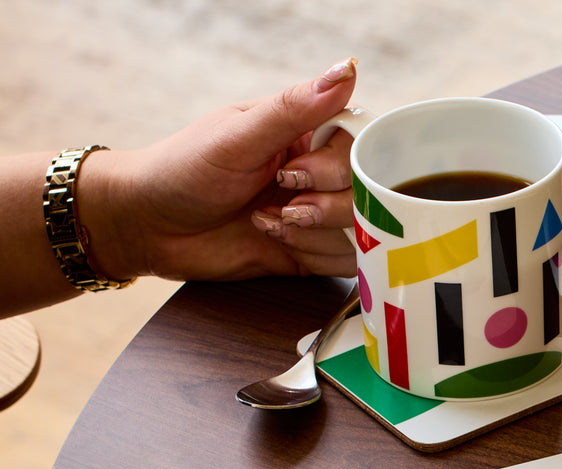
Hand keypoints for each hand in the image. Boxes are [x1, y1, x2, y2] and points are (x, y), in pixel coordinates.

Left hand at [87, 59, 360, 282]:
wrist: (147, 227)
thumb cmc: (183, 169)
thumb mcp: (238, 135)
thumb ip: (296, 107)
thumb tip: (347, 69)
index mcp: (307, 133)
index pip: (361, 146)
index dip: (338, 168)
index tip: (295, 174)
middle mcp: (319, 172)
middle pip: (368, 193)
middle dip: (324, 206)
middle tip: (281, 203)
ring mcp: (318, 213)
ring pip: (360, 229)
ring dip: (313, 233)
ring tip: (268, 222)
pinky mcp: (312, 250)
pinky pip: (346, 260)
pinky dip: (314, 254)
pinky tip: (274, 241)